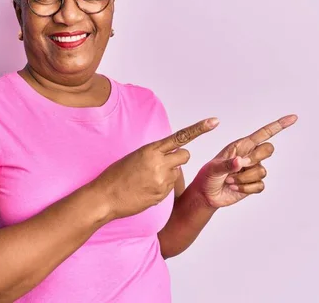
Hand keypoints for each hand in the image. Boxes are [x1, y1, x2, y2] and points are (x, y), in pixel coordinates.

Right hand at [93, 117, 219, 219]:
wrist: (105, 197)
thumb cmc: (116, 176)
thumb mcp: (133, 157)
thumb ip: (153, 154)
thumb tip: (169, 157)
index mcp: (150, 150)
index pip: (180, 137)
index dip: (199, 129)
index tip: (213, 122)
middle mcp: (159, 164)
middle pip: (185, 156)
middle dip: (179, 158)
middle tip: (165, 163)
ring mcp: (161, 180)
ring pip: (177, 173)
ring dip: (168, 174)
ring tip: (148, 179)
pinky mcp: (161, 195)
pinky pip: (170, 187)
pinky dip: (162, 187)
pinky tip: (146, 189)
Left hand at [196, 114, 297, 207]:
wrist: (207, 194)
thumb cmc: (207, 176)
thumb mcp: (213, 168)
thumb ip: (226, 164)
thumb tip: (240, 162)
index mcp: (240, 146)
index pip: (263, 133)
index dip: (278, 125)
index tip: (293, 118)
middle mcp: (249, 156)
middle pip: (268, 150)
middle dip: (254, 158)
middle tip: (238, 165)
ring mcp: (253, 170)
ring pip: (262, 171)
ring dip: (243, 178)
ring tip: (229, 180)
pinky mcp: (254, 184)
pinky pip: (260, 185)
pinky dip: (245, 188)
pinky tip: (233, 187)